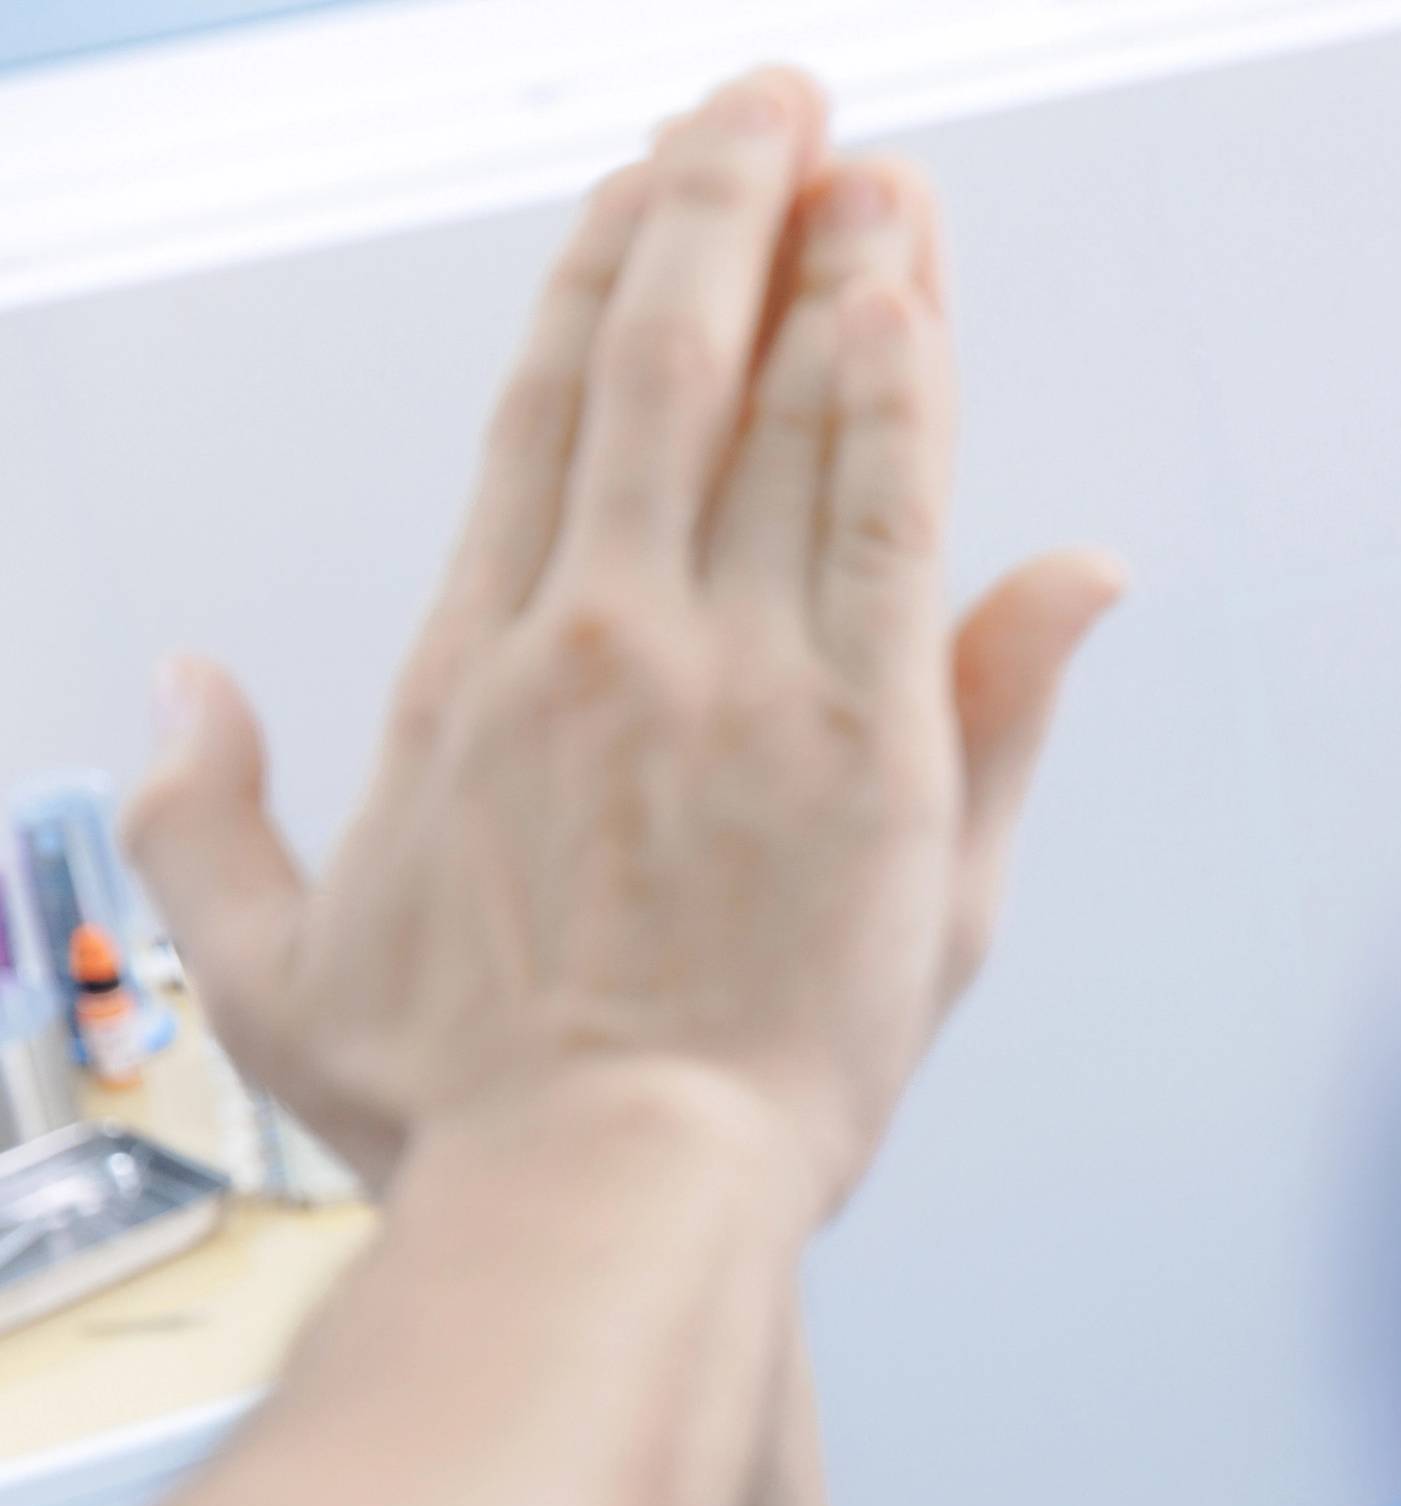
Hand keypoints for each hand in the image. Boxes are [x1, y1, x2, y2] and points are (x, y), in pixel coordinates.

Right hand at [119, 68, 1119, 1212]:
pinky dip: (903, 395)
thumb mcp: (274, 969)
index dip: (590, 286)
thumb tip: (177, 681)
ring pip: (783, 417)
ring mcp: (729, 672)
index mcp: (471, 674)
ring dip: (830, 274)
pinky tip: (914, 298)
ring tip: (869, 171)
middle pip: (658, 367)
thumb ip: (209, 814)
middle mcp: (595, 635)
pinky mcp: (863, 734)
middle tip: (770, 108)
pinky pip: (886, 519)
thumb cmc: (463, 1114)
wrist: (604, 1194)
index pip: (538, 423)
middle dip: (717, 214)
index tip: (630, 199)